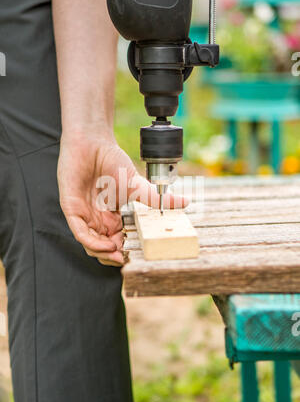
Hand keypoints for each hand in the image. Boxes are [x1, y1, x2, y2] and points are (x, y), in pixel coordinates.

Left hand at [57, 131, 187, 265]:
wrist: (93, 143)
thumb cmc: (112, 161)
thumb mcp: (138, 186)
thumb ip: (157, 199)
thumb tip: (185, 202)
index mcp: (111, 217)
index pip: (116, 241)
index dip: (125, 251)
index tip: (136, 255)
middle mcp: (97, 219)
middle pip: (102, 247)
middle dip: (113, 257)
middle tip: (126, 258)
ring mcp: (83, 215)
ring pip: (90, 244)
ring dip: (103, 253)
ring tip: (118, 253)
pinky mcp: (71, 209)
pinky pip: (80, 232)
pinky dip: (92, 242)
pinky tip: (106, 245)